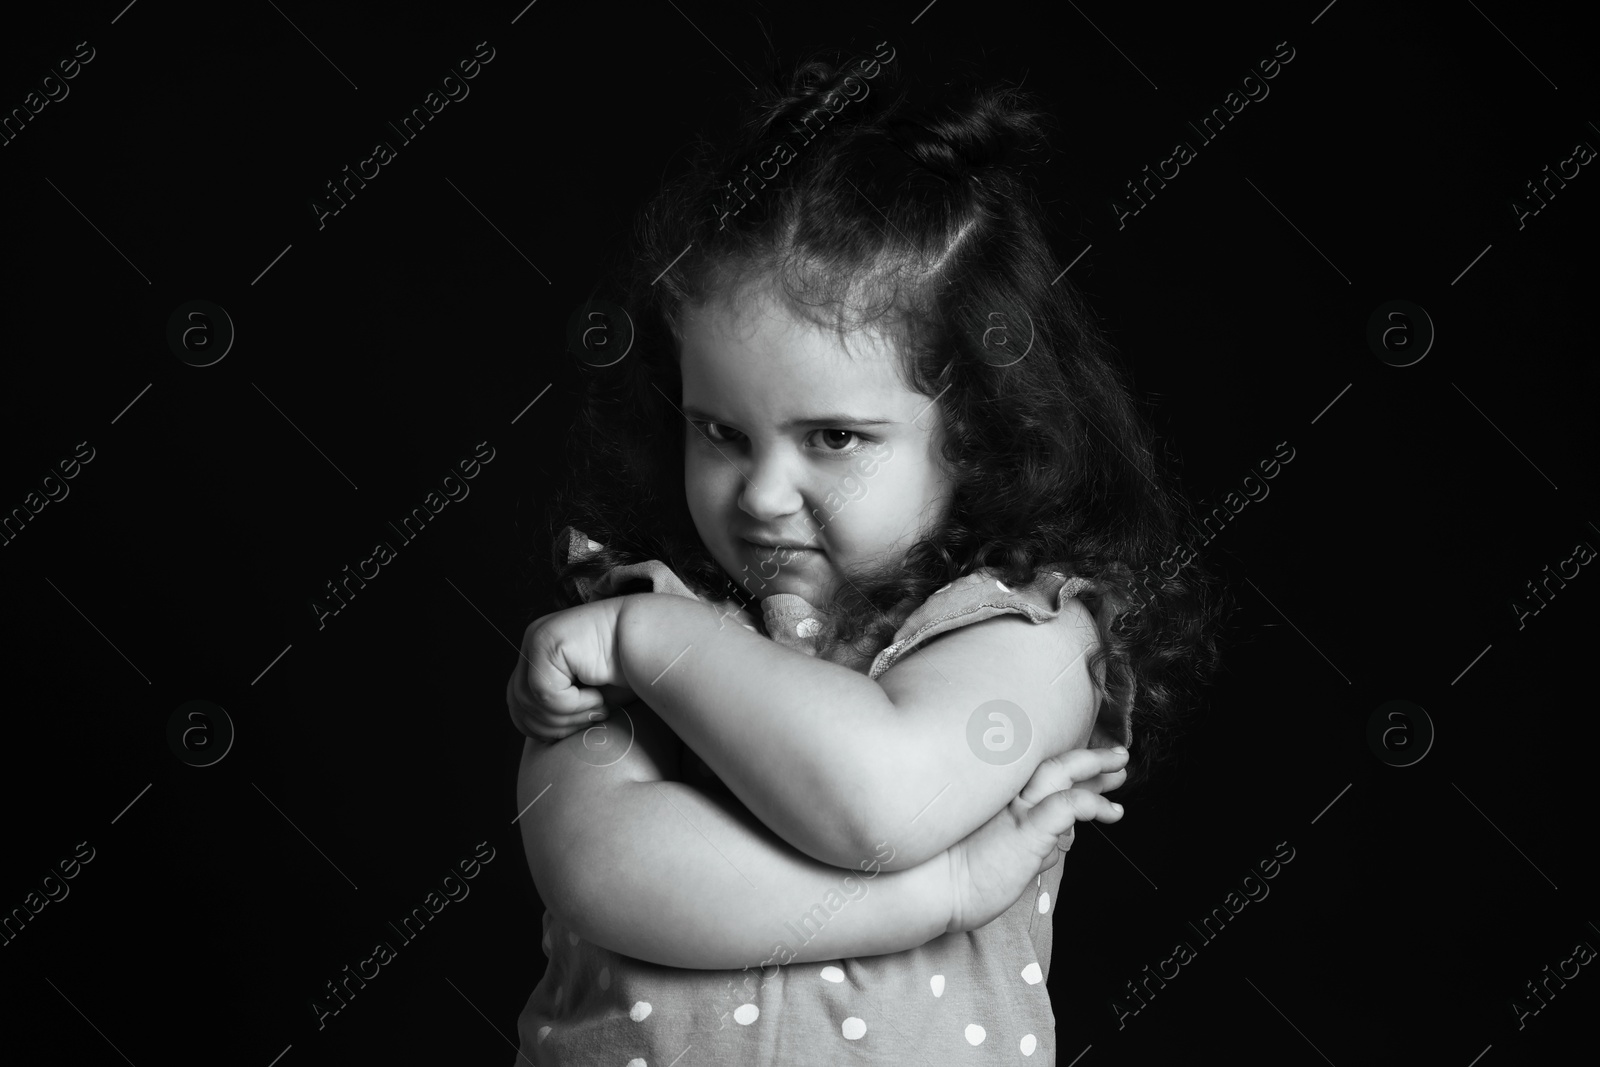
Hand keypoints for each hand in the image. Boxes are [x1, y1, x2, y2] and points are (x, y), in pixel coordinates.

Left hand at [506, 598, 637, 741]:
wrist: (650, 645)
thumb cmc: (626, 672)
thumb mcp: (582, 696)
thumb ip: (553, 706)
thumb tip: (532, 732)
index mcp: (539, 654)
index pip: (517, 702)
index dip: (540, 727)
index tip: (576, 729)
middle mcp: (533, 642)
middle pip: (518, 704)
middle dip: (553, 726)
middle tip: (591, 721)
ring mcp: (536, 639)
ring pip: (530, 701)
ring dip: (568, 716)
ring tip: (597, 708)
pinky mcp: (546, 641)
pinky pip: (545, 692)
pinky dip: (573, 704)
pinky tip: (597, 694)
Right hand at [944, 746, 1128, 933]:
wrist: (922, 890)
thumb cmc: (951, 880)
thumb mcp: (998, 857)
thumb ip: (1028, 846)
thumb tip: (1058, 844)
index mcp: (994, 801)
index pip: (1038, 776)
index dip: (1066, 769)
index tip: (1088, 770)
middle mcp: (1003, 797)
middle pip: (1053, 765)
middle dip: (1089, 760)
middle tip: (1117, 758)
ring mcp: (1014, 809)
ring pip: (1063, 773)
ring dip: (1096, 769)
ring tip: (1121, 771)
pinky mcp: (1025, 827)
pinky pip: (1068, 805)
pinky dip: (1090, 803)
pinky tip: (1108, 810)